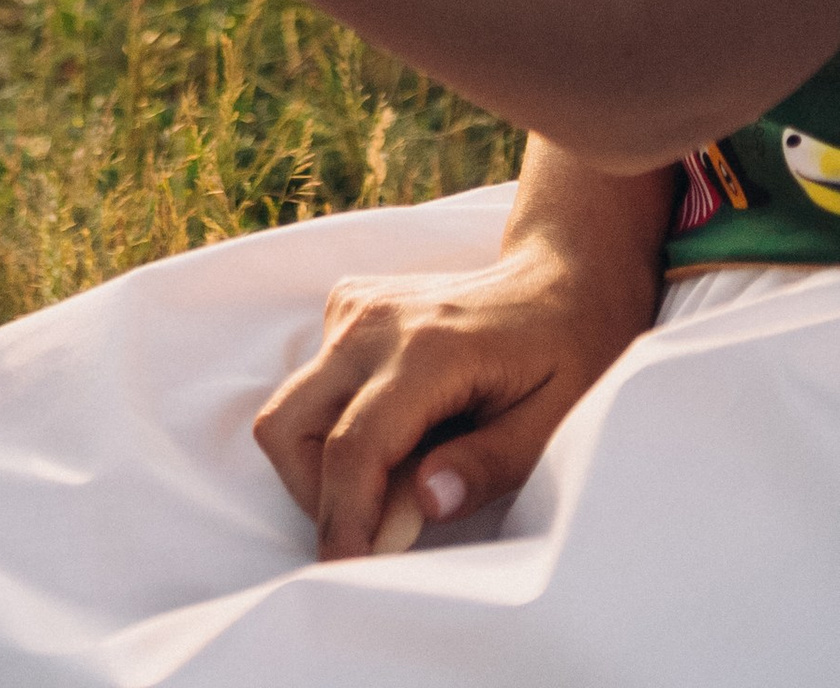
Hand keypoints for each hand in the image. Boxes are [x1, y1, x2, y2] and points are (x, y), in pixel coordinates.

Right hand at [251, 219, 660, 558]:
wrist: (559, 281)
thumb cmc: (567, 359)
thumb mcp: (553, 427)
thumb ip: (485, 466)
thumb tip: (423, 503)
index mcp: (428, 351)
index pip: (354, 446)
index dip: (343, 519)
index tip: (345, 575)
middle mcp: (373, 322)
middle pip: (289, 425)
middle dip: (315, 495)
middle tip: (378, 530)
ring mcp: (354, 308)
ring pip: (290, 408)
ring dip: (324, 466)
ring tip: (398, 482)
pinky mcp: (347, 306)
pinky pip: (311, 383)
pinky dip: (337, 426)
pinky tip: (400, 430)